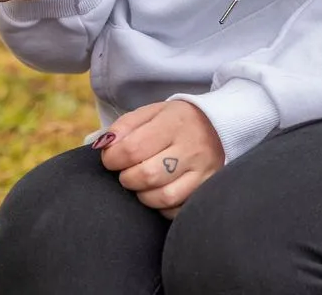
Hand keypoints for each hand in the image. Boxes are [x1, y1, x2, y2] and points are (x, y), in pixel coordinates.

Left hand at [94, 100, 224, 217]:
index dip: (113, 158)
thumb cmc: (175, 120)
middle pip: (147, 175)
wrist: (218, 125)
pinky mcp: (208, 190)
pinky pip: (178, 210)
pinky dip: (161, 207)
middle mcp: (191, 148)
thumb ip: (125, 126)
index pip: (133, 148)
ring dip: (143, 195)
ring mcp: (203, 172)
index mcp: (173, 123)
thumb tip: (103, 145)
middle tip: (124, 172)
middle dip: (127, 178)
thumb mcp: (151, 112)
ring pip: (164, 197)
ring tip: (140, 183)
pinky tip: (157, 193)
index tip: (109, 159)